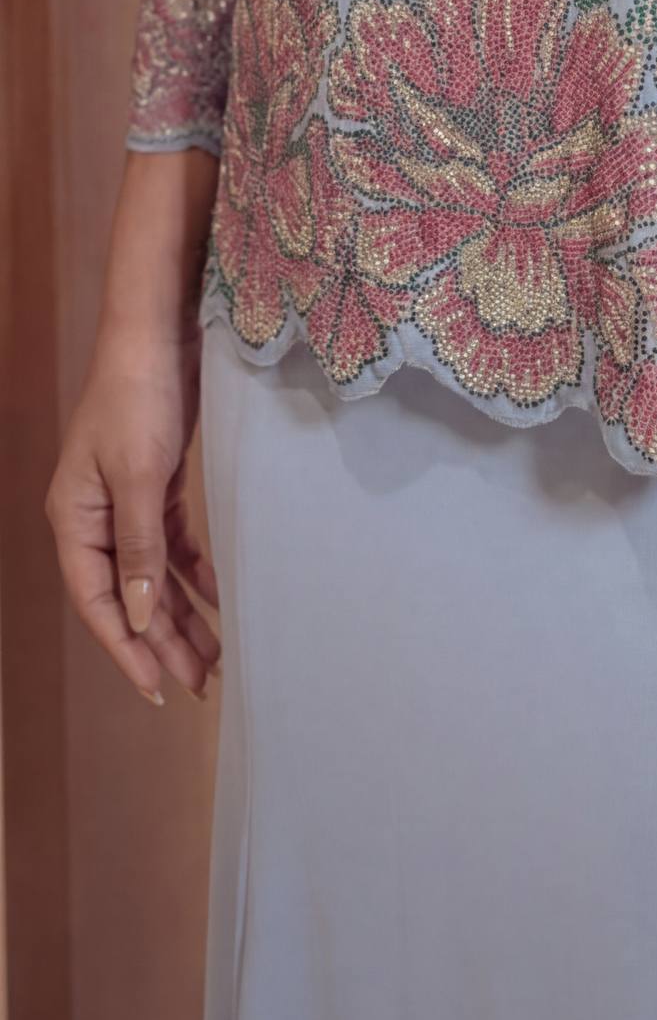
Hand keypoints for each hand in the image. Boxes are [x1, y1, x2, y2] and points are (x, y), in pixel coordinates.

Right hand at [46, 320, 221, 707]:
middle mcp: (95, 516)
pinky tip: (219, 596)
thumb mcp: (138, 475)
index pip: (99, 602)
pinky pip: (171, 544)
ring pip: (152, 574)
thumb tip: (137, 616)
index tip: (160, 688)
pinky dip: (193, 571)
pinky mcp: (155, 483)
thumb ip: (139, 547)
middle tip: (202, 683)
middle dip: (163, 641)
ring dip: (182, 613)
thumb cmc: (139, 397)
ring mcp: (125, 500)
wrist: (157, 331)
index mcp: (75, 518)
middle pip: (128, 595)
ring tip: (216, 655)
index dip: (127, 649)